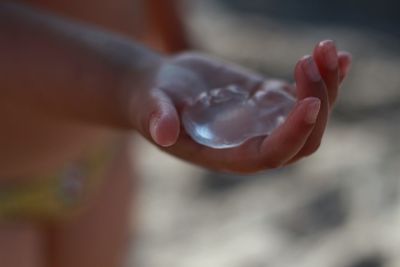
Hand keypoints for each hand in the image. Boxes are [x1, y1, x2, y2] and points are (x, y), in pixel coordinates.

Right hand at [133, 40, 351, 172]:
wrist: (160, 87)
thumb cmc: (150, 103)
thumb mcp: (149, 109)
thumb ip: (156, 119)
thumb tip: (163, 131)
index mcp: (229, 154)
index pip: (272, 154)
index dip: (292, 133)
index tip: (306, 102)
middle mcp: (254, 142)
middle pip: (305, 138)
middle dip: (317, 100)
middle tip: (312, 58)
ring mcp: (265, 121)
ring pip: (312, 114)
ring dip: (327, 84)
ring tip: (325, 48)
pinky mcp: (267, 99)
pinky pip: (304, 93)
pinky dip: (325, 77)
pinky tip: (337, 55)